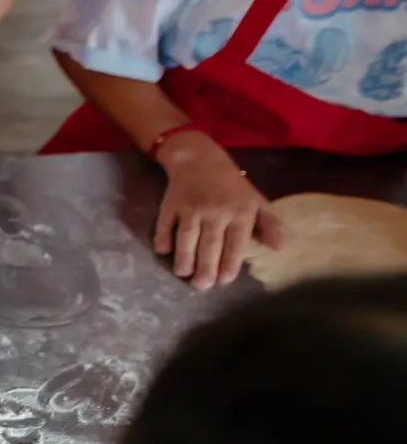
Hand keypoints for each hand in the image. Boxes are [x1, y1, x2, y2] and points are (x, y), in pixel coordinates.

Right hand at [155, 133, 282, 288]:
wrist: (199, 158)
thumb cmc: (231, 185)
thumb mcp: (256, 201)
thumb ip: (270, 225)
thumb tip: (280, 249)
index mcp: (239, 212)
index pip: (235, 241)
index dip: (230, 261)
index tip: (225, 279)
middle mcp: (215, 211)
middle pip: (210, 243)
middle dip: (206, 266)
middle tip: (202, 285)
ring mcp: (191, 208)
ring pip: (187, 235)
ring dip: (184, 256)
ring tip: (183, 273)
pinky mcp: (171, 204)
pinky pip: (166, 223)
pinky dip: (163, 236)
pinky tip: (163, 250)